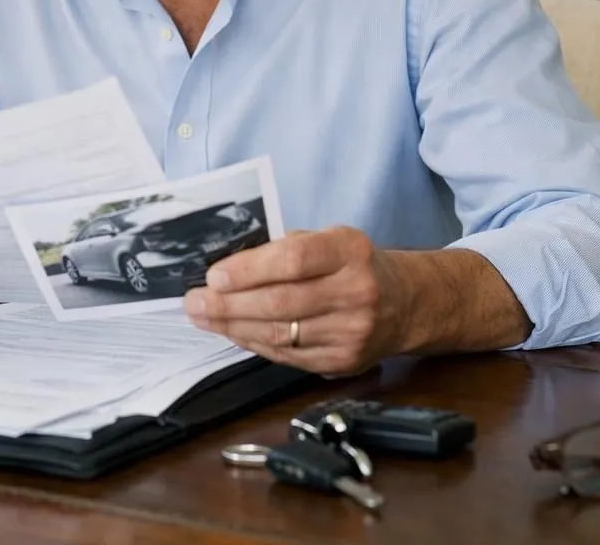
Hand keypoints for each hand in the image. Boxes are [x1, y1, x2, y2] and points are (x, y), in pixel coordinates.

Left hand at [182, 227, 414, 376]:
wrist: (404, 304)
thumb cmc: (353, 265)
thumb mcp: (329, 240)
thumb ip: (285, 249)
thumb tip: (228, 270)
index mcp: (349, 251)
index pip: (293, 260)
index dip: (248, 270)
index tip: (214, 276)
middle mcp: (355, 292)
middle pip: (280, 302)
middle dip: (228, 304)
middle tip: (194, 302)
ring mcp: (352, 332)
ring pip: (279, 334)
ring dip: (233, 327)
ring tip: (204, 318)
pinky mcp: (344, 361)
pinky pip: (287, 356)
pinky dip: (254, 344)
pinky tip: (234, 333)